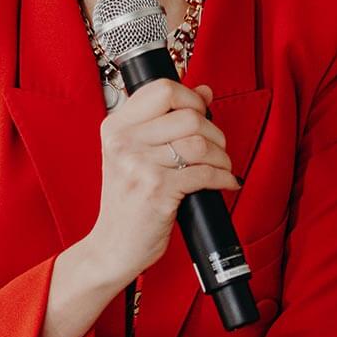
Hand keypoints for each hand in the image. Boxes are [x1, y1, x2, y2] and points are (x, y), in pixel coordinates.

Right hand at [92, 81, 239, 284]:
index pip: (163, 89)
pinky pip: (205, 173)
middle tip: (217, 149)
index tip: (201, 115)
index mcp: (116, 127)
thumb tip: (204, 91)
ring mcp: (138, 166)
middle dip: (215, 133)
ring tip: (221, 167)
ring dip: (222, 157)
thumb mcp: (135, 154)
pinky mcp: (156, 191)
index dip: (192, 99)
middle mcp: (123, 142)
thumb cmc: (127, 201)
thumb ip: (166, 121)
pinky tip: (225, 182)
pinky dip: (224, 178)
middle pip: (189, 116)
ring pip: (201, 144)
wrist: (111, 247)